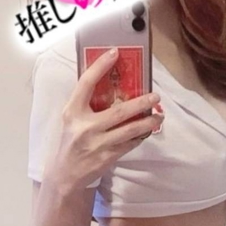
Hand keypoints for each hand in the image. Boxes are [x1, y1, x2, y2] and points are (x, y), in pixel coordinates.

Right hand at [49, 51, 164, 189]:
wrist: (66, 173)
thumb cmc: (72, 140)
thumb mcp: (72, 118)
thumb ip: (87, 102)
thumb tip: (114, 81)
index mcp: (72, 111)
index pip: (86, 83)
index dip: (100, 66)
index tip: (115, 52)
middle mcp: (85, 126)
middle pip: (119, 111)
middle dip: (141, 103)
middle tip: (155, 95)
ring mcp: (97, 143)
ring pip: (130, 130)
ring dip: (148, 122)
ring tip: (159, 116)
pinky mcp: (107, 157)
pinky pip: (130, 143)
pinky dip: (141, 136)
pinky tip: (148, 130)